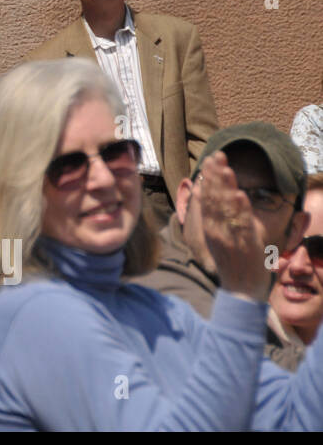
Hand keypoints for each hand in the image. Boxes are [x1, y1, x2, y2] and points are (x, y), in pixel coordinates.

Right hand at [195, 152, 270, 300]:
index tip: (210, 160)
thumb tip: (202, 191)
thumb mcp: (217, 235)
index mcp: (209, 227)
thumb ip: (210, 214)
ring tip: (227, 169)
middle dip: (215, 176)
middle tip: (216, 155)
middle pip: (214, 199)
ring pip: (225, 209)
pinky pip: (240, 224)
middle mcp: (215, 230)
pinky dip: (240, 210)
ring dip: (226, 188)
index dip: (209, 178)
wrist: (240, 288)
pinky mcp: (241, 244)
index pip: (207, 198)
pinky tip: (241, 196)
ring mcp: (227, 237)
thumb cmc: (233, 261)